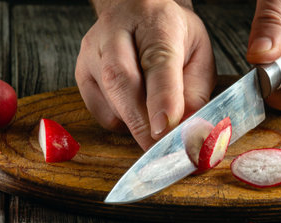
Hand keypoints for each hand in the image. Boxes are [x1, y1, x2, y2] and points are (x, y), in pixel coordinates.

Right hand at [75, 0, 215, 149]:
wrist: (138, 12)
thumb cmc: (172, 36)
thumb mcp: (199, 55)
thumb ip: (196, 92)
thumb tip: (187, 130)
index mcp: (157, 24)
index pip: (158, 62)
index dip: (162, 98)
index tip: (166, 129)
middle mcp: (116, 34)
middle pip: (121, 82)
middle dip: (142, 124)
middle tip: (161, 150)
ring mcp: (93, 53)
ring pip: (109, 100)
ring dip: (135, 123)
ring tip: (155, 121)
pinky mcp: (81, 73)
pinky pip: (100, 111)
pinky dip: (121, 121)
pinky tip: (135, 110)